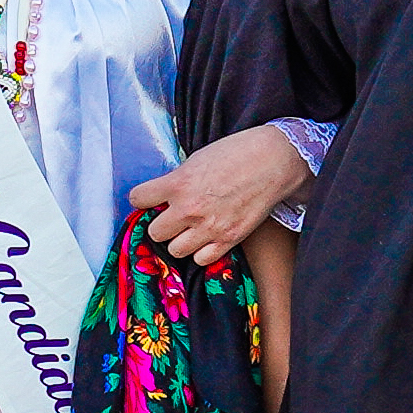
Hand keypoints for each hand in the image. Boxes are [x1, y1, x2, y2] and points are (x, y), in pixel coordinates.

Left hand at [129, 125, 313, 264]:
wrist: (274, 160)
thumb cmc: (237, 153)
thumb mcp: (197, 159)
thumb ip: (177, 180)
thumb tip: (163, 196)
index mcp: (178, 183)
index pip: (138, 199)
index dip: (141, 199)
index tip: (147, 199)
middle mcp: (189, 208)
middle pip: (155, 232)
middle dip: (162, 224)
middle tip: (172, 217)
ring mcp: (209, 227)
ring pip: (175, 250)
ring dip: (180, 240)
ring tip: (190, 229)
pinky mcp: (229, 239)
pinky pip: (201, 259)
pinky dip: (201, 251)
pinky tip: (206, 238)